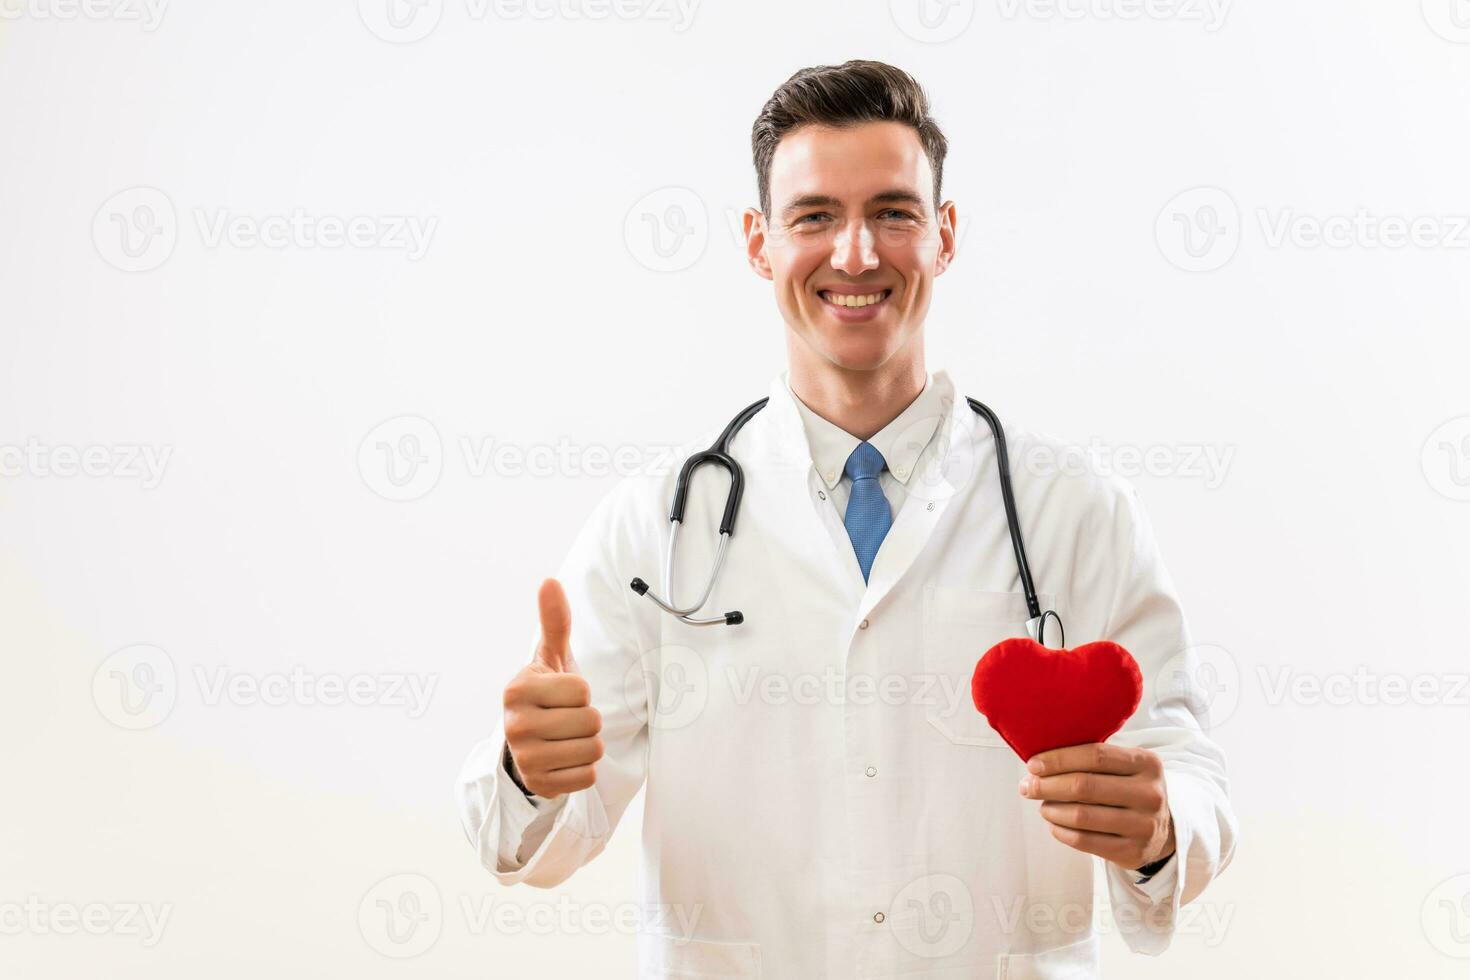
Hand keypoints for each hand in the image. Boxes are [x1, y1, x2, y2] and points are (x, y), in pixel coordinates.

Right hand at [502, 578, 603, 798]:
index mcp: (517, 690)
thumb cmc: (545, 694)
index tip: (561, 696)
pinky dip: (583, 770)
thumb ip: (554, 621)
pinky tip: (564, 760)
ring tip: (566, 739)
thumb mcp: (549, 658)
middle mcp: (515, 725)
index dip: (580, 692)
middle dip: (587, 719)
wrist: (526, 743)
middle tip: (565, 719)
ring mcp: (525, 759)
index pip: (582, 691)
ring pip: (593, 749)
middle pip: (591, 721)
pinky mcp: (539, 785)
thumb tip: (550, 581)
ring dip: (588, 744)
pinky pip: (588, 777)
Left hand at [1018, 742, 1174, 870]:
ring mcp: (1144, 826)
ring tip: (1043, 806)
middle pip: (1084, 786)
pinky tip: (1054, 824)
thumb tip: (1039, 762)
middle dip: (1047, 785)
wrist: (1162, 830)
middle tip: (1027, 787)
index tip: (1033, 764)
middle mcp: (1149, 794)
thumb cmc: (1129, 790)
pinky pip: (1084, 841)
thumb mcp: (1124, 767)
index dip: (1059, 759)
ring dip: (1051, 809)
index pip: (1095, 755)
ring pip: (1081, 816)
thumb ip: (1091, 759)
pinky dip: (1060, 831)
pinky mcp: (1133, 852)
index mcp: (1147, 763)